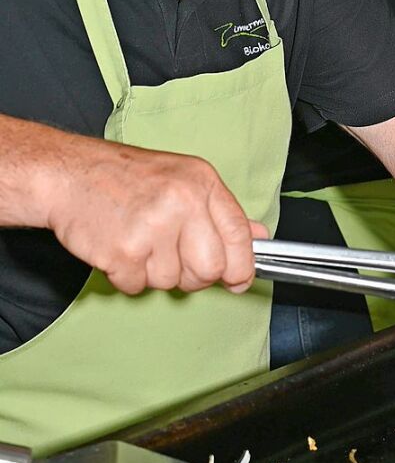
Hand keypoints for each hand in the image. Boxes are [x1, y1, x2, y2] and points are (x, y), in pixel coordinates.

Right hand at [46, 143, 267, 295]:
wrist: (67, 174)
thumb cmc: (125, 178)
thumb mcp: (184, 180)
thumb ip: (222, 212)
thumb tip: (260, 236)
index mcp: (202, 182)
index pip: (239, 236)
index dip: (242, 267)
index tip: (238, 280)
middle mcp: (183, 202)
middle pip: (210, 269)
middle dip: (194, 276)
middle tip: (172, 258)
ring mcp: (152, 227)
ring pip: (171, 282)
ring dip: (154, 273)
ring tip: (138, 241)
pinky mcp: (123, 252)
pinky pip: (137, 287)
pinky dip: (127, 277)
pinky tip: (119, 248)